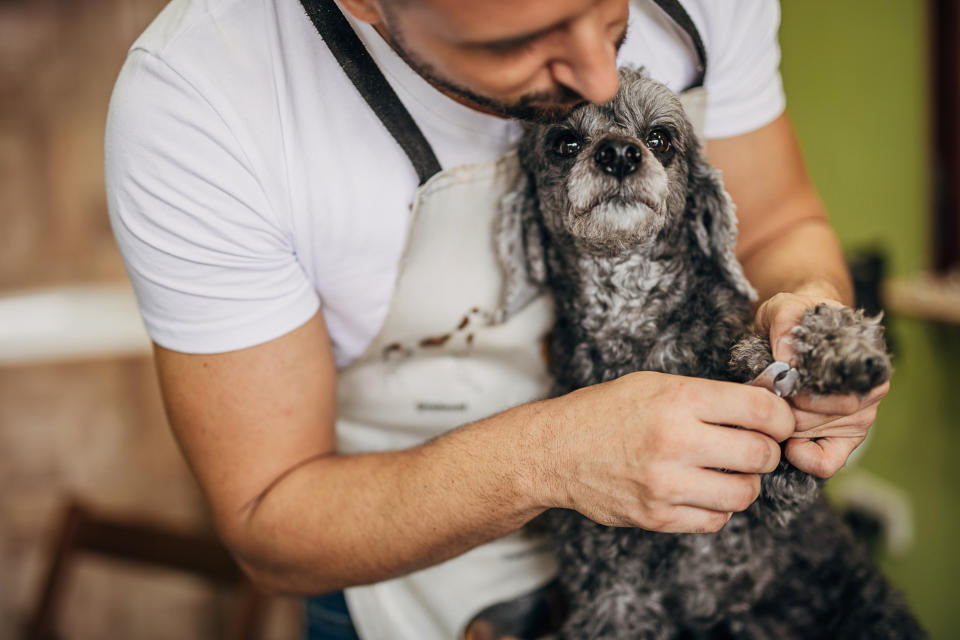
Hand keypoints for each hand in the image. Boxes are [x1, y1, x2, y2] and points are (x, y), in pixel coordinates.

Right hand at [537, 371, 794, 532]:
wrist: (555, 451)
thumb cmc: (607, 412)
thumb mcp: (655, 385)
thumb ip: (708, 396)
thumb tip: (767, 408)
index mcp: (678, 400)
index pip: (761, 410)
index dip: (781, 417)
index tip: (778, 422)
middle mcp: (675, 441)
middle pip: (760, 455)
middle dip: (766, 451)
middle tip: (753, 447)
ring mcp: (666, 484)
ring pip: (744, 493)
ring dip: (744, 483)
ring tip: (726, 471)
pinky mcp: (656, 516)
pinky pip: (715, 520)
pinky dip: (717, 508)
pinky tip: (701, 491)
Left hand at [753, 288, 888, 477]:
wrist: (804, 328)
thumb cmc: (797, 321)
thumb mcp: (785, 308)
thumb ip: (785, 321)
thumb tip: (787, 359)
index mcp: (862, 360)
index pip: (831, 388)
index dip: (795, 390)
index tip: (777, 381)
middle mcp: (868, 390)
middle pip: (811, 416)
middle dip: (779, 406)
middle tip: (766, 392)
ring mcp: (860, 417)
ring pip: (810, 436)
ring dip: (782, 425)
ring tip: (775, 405)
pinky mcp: (846, 439)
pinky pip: (826, 462)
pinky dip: (803, 457)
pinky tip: (789, 444)